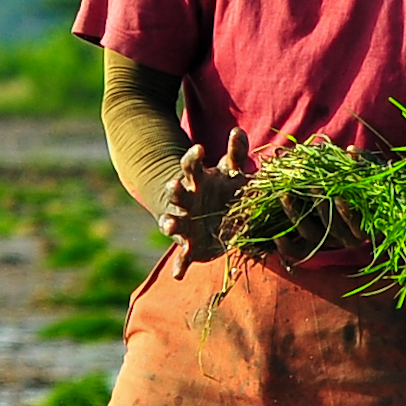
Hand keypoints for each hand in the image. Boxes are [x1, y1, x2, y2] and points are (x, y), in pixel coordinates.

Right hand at [160, 126, 256, 259]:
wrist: (209, 217)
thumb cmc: (221, 191)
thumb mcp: (231, 172)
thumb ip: (236, 153)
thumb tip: (238, 130)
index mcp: (197, 182)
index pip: (190, 166)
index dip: (193, 157)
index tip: (199, 148)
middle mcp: (186, 202)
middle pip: (176, 192)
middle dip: (174, 189)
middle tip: (175, 185)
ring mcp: (185, 223)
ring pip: (172, 222)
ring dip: (170, 223)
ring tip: (168, 224)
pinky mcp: (189, 245)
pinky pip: (182, 257)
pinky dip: (179, 266)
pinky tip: (178, 275)